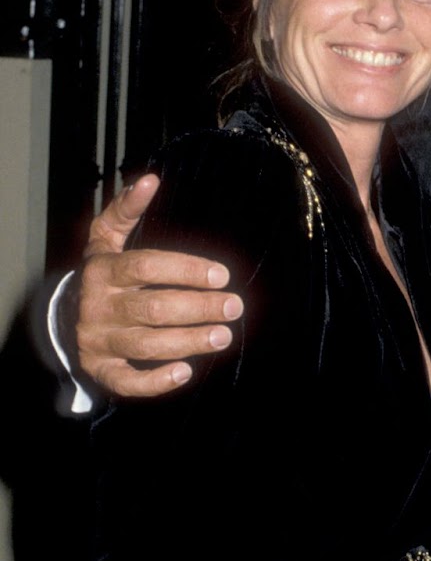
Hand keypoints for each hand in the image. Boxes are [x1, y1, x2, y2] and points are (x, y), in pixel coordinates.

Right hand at [77, 174, 242, 396]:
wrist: (65, 318)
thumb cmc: (102, 276)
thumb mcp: (106, 240)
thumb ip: (126, 209)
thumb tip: (151, 179)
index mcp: (101, 271)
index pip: (145, 267)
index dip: (185, 270)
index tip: (221, 274)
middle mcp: (97, 307)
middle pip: (152, 308)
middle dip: (198, 308)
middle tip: (234, 306)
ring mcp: (98, 340)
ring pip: (147, 344)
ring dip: (189, 341)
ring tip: (224, 335)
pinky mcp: (102, 370)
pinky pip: (128, 381)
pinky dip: (157, 381)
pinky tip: (186, 371)